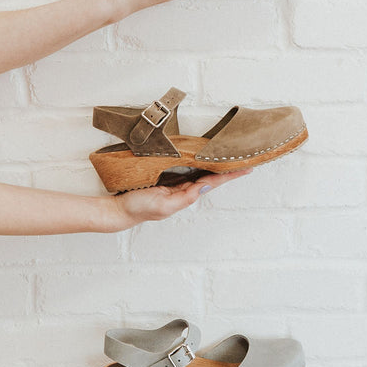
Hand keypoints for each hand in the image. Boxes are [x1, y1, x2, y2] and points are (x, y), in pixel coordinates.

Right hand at [104, 169, 251, 230]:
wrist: (120, 209)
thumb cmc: (139, 208)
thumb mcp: (163, 206)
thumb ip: (184, 198)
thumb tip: (203, 187)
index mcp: (187, 195)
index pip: (213, 182)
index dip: (229, 174)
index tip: (246, 168)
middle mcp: (185, 189)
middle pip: (211, 175)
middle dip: (228, 168)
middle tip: (246, 159)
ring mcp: (176, 183)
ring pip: (201, 171)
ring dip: (216, 164)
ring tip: (232, 157)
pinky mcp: (167, 177)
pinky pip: (187, 168)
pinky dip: (199, 162)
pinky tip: (206, 157)